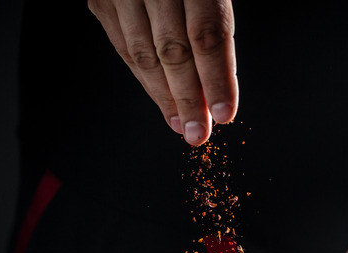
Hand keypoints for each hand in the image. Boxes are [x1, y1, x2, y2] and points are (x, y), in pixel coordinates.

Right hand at [88, 0, 238, 144]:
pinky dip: (143, 76)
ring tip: (179, 124)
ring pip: (143, 54)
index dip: (216, 79)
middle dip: (188, 98)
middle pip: (173, 50)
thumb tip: (216, 88)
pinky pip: (123, 46)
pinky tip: (159, 96)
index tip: (224, 114)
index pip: (207, 35)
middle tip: (198, 132)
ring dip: (163, 96)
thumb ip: (212, 25)